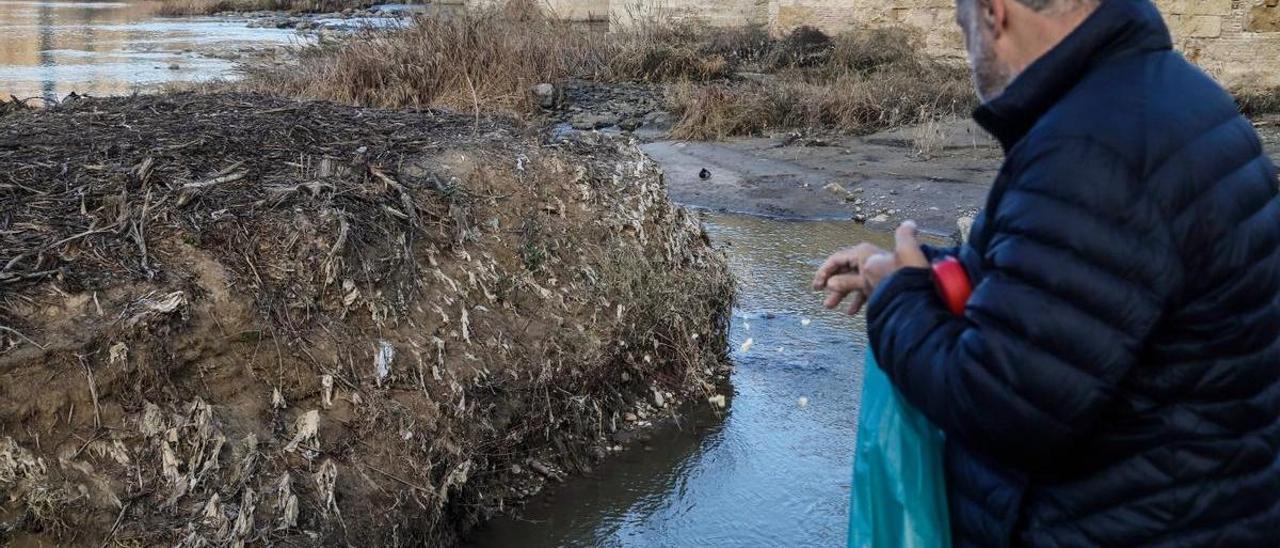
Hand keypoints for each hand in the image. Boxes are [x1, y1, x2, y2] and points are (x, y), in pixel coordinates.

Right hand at [813, 221, 929, 314]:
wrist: (920, 291)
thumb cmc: (897, 277)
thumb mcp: (869, 275)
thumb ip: (849, 278)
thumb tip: (831, 282)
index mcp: (864, 253)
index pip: (838, 259)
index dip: (824, 271)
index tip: (816, 286)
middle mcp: (870, 260)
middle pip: (845, 270)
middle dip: (832, 284)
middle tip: (824, 300)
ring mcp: (877, 273)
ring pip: (854, 281)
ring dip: (841, 293)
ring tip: (830, 306)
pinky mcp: (884, 284)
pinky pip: (866, 290)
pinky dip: (857, 299)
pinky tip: (851, 312)